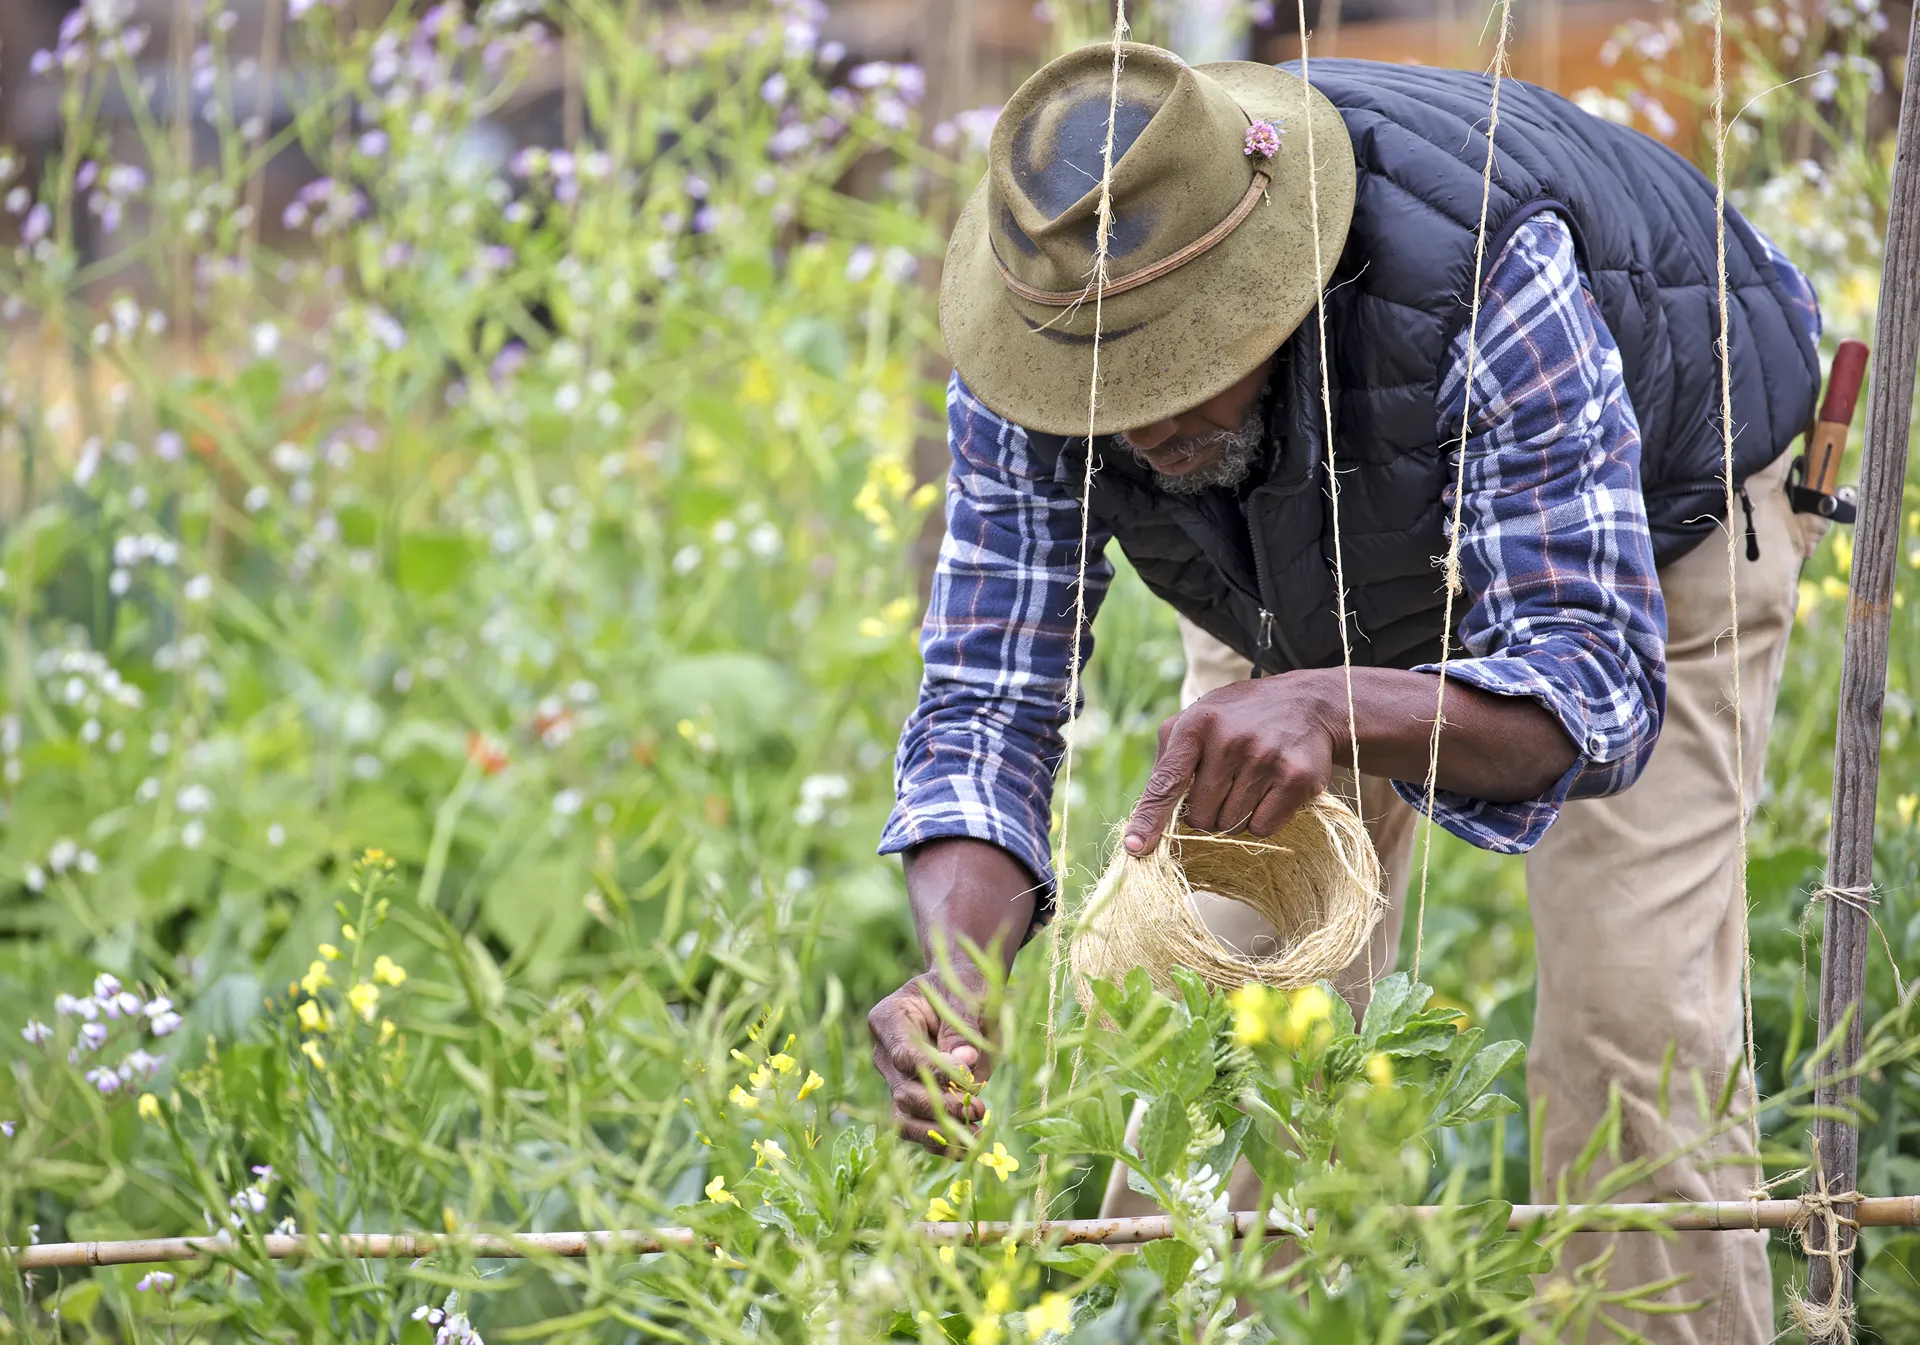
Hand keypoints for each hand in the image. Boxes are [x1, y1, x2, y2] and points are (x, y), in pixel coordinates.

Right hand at [868, 968, 990, 1154]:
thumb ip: (962, 1029)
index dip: (933, 1071)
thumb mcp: (966, 998)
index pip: (903, 1055)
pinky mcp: (915, 1100)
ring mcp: (898, 1080)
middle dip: (940, 1107)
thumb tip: (964, 1062)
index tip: (968, 1074)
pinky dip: (944, 1142)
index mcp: (889, 1019)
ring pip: (905, 1119)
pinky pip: (921, 1130)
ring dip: (939, 1133)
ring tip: (974, 1136)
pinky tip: (970, 1144)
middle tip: (978, 1108)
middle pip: (903, 1093)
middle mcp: (886, 1054)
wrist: (965, 996)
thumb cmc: (963, 989)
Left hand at [1124, 674, 1339, 854]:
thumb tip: (1147, 816)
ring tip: (1247, 784)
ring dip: (1233, 817)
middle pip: (1199, 816)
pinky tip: (1269, 792)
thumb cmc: (1240, 718)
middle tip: (1223, 785)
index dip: (1149, 817)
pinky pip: (1262, 829)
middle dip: (1205, 813)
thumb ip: (1169, 759)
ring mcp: (1265, 759)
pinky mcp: (1296, 778)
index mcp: (1197, 725)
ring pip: (1230, 826)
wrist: (1308, 703)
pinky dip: (1261, 821)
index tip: (1135, 847)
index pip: (1166, 782)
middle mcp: (1230, 740)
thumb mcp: (1197, 719)